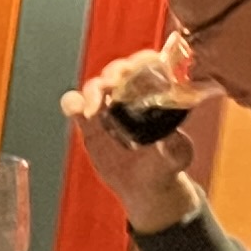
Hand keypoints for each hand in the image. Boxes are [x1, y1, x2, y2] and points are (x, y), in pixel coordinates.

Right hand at [62, 42, 205, 230]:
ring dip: (93, 90)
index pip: (148, 65)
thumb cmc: (167, 166)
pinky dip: (72, 103)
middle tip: (112, 85)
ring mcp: (108, 108)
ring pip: (96, 86)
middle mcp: (130, 96)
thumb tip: (171, 138)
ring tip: (94, 107)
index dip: (141, 61)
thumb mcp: (177, 157)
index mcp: (156, 94)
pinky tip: (77, 110)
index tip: (138, 67)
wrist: (145, 188)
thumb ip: (175, 147)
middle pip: (118, 71)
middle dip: (114, 73)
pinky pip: (75, 105)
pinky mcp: (90, 123)